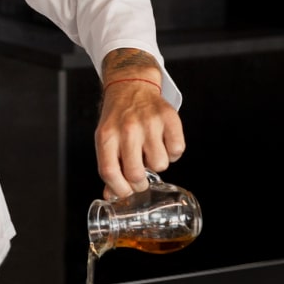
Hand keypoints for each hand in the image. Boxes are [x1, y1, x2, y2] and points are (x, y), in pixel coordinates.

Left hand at [94, 68, 184, 199]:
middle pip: (136, 174)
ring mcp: (150, 122)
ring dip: (157, 164)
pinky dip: (173, 152)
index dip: (119, 189)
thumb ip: (110, 168)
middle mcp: (127, 129)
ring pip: (160, 165)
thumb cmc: (118, 118)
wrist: (131, 86)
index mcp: (107, 136)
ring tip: (151, 152)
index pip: (110, 173)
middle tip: (141, 176)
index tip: (125, 191)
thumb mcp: (106, 140)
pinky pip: (177, 150)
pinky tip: (164, 143)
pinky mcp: (169, 118)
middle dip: (140, 183)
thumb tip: (112, 197)